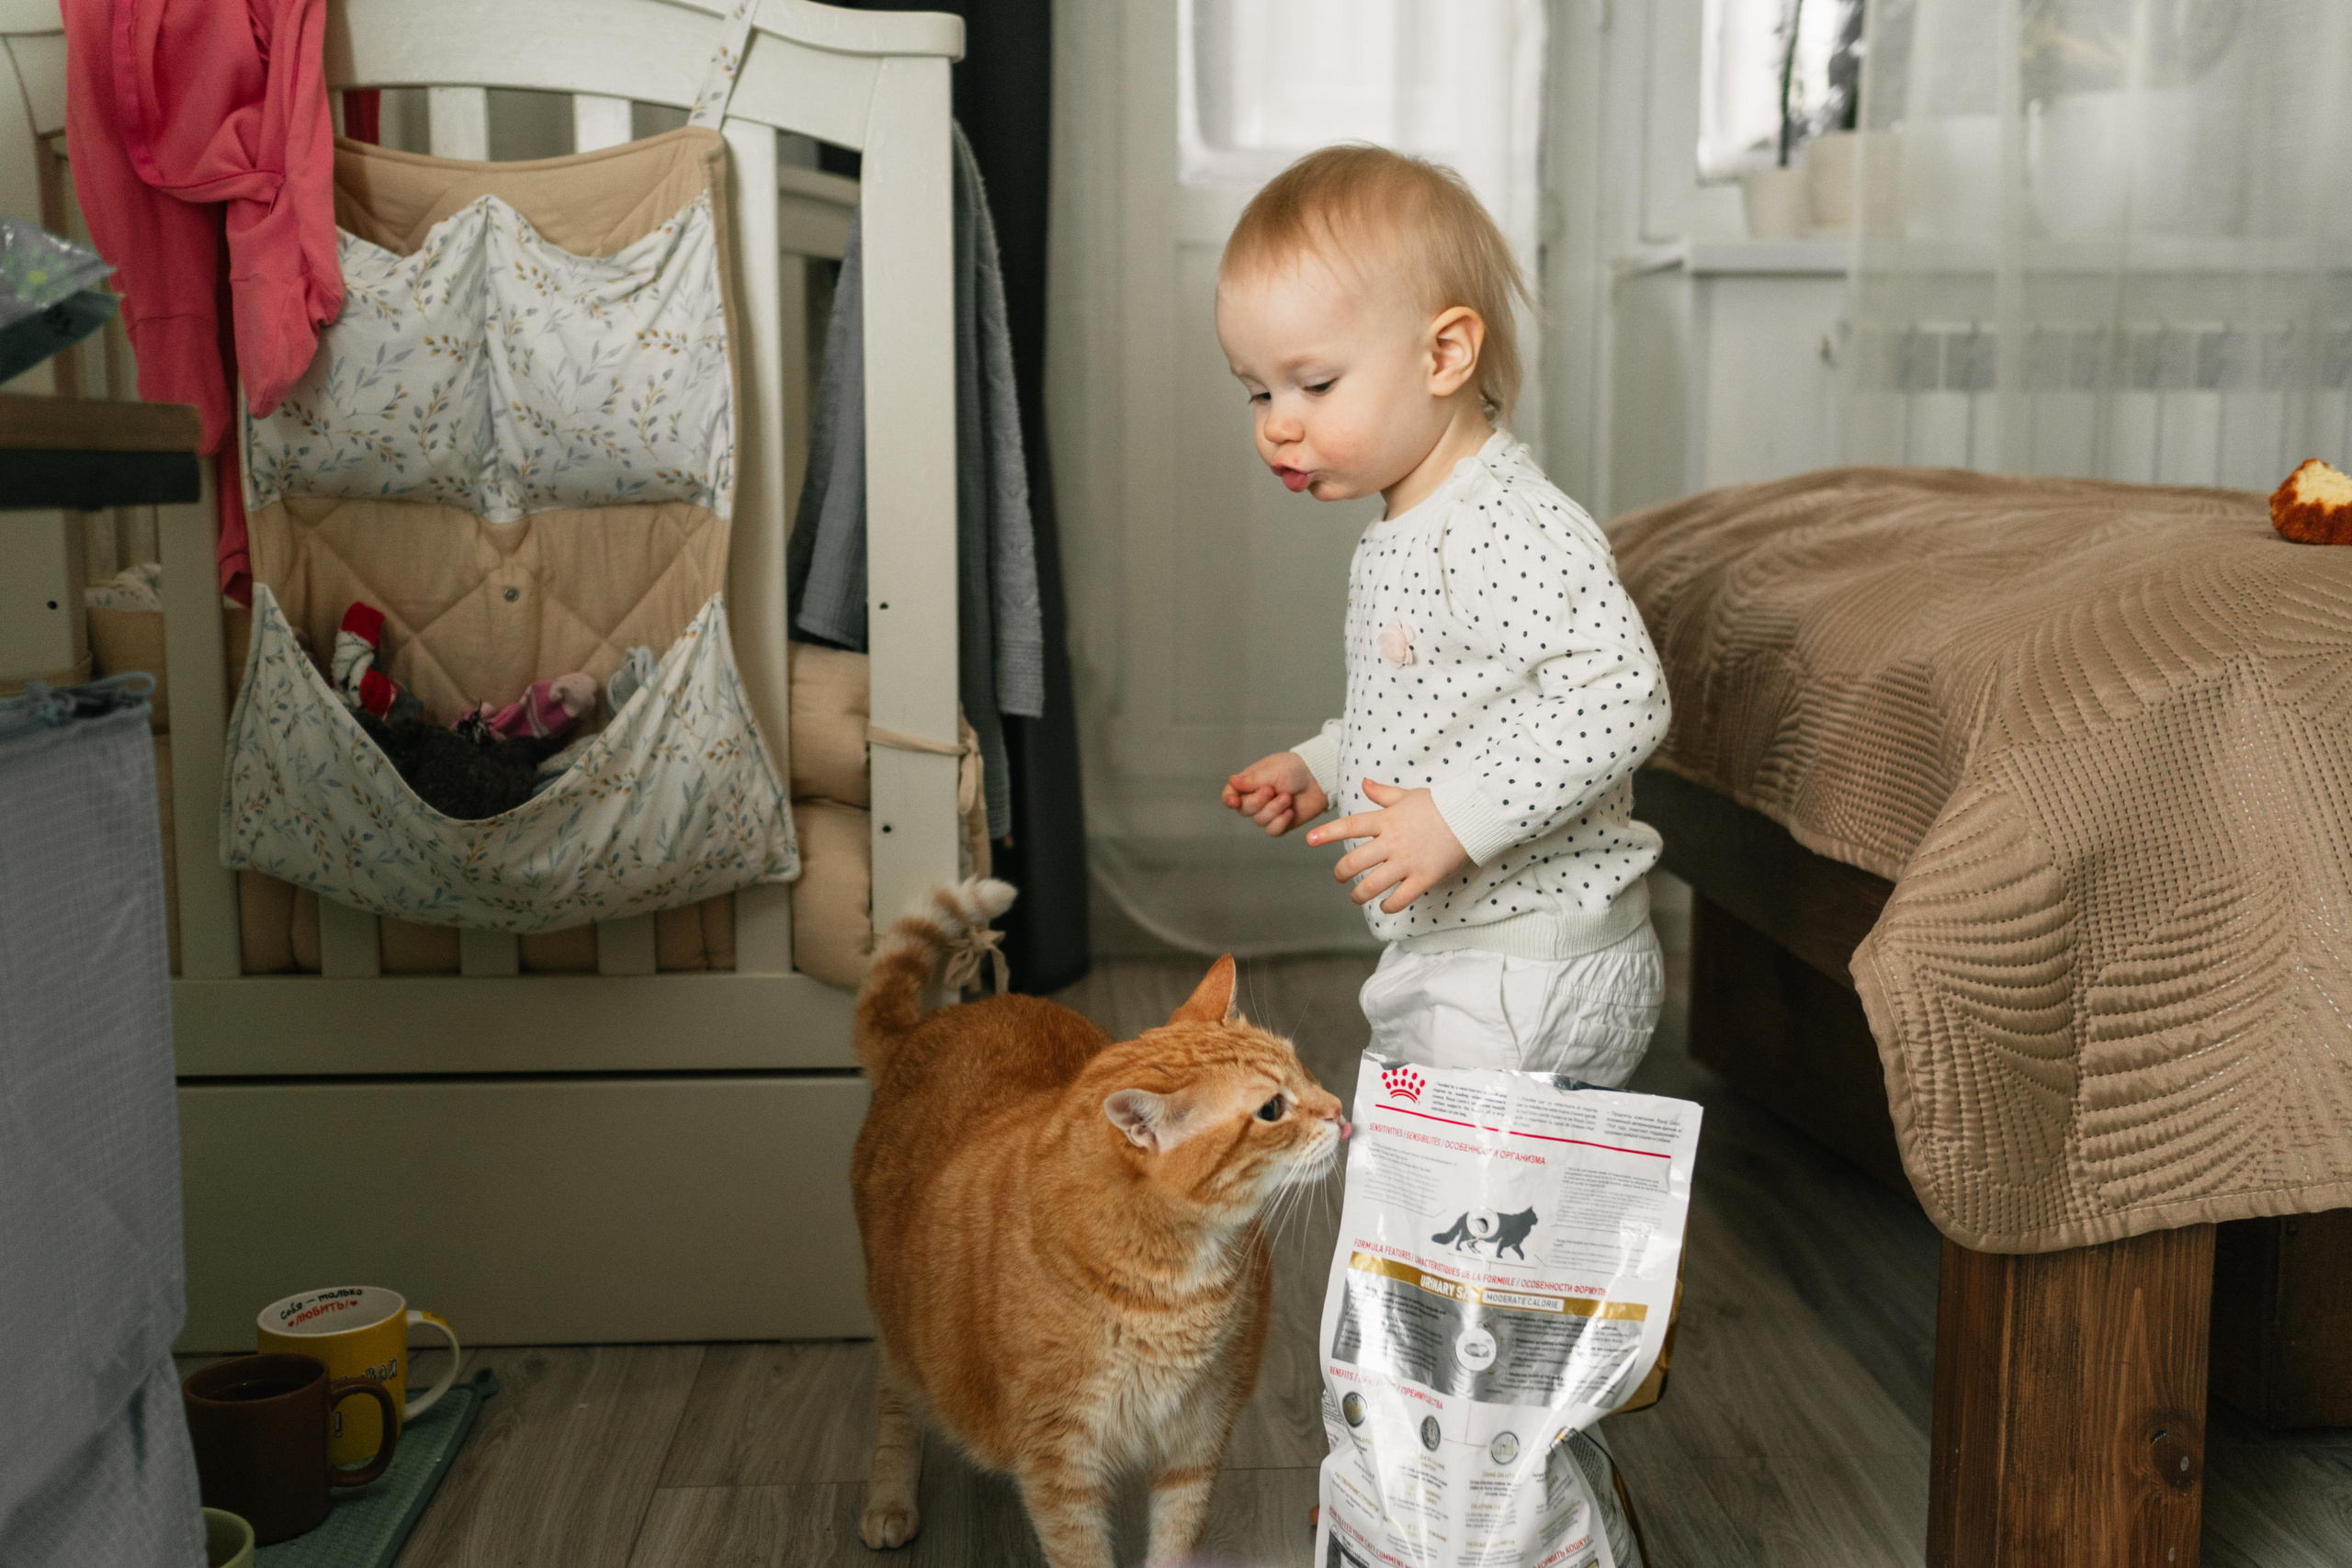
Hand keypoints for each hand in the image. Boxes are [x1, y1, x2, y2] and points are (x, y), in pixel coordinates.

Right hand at [1222, 751, 1328, 836]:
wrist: (1319, 779)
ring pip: (1259, 821)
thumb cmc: (1294, 769)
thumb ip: (1251, 780)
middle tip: (1272, 790)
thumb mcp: (1271, 770)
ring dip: (1273, 810)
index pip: (1230, 794)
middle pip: (1244, 810)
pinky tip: (1290, 811)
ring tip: (1287, 797)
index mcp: (1249, 783)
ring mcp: (1268, 813)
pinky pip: (1273, 830)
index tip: (1234, 801)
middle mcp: (1255, 799)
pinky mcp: (1281, 824)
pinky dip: (1281, 822)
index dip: (1229, 800)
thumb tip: (1231, 781)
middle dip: (1258, 801)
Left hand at [1307, 779, 1466, 912]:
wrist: (1471, 816)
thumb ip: (1383, 793)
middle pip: (1355, 862)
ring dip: (1359, 895)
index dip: (1328, 833)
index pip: (1350, 826)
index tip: (1310, 840)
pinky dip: (1388, 906)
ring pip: (1372, 885)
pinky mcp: (1423, 877)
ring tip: (1356, 897)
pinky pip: (1400, 898)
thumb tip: (1364, 783)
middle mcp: (1392, 842)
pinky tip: (1384, 906)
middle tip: (1339, 877)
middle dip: (1341, 873)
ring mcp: (1407, 861)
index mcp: (1386, 820)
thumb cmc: (1440, 804)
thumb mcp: (1408, 795)